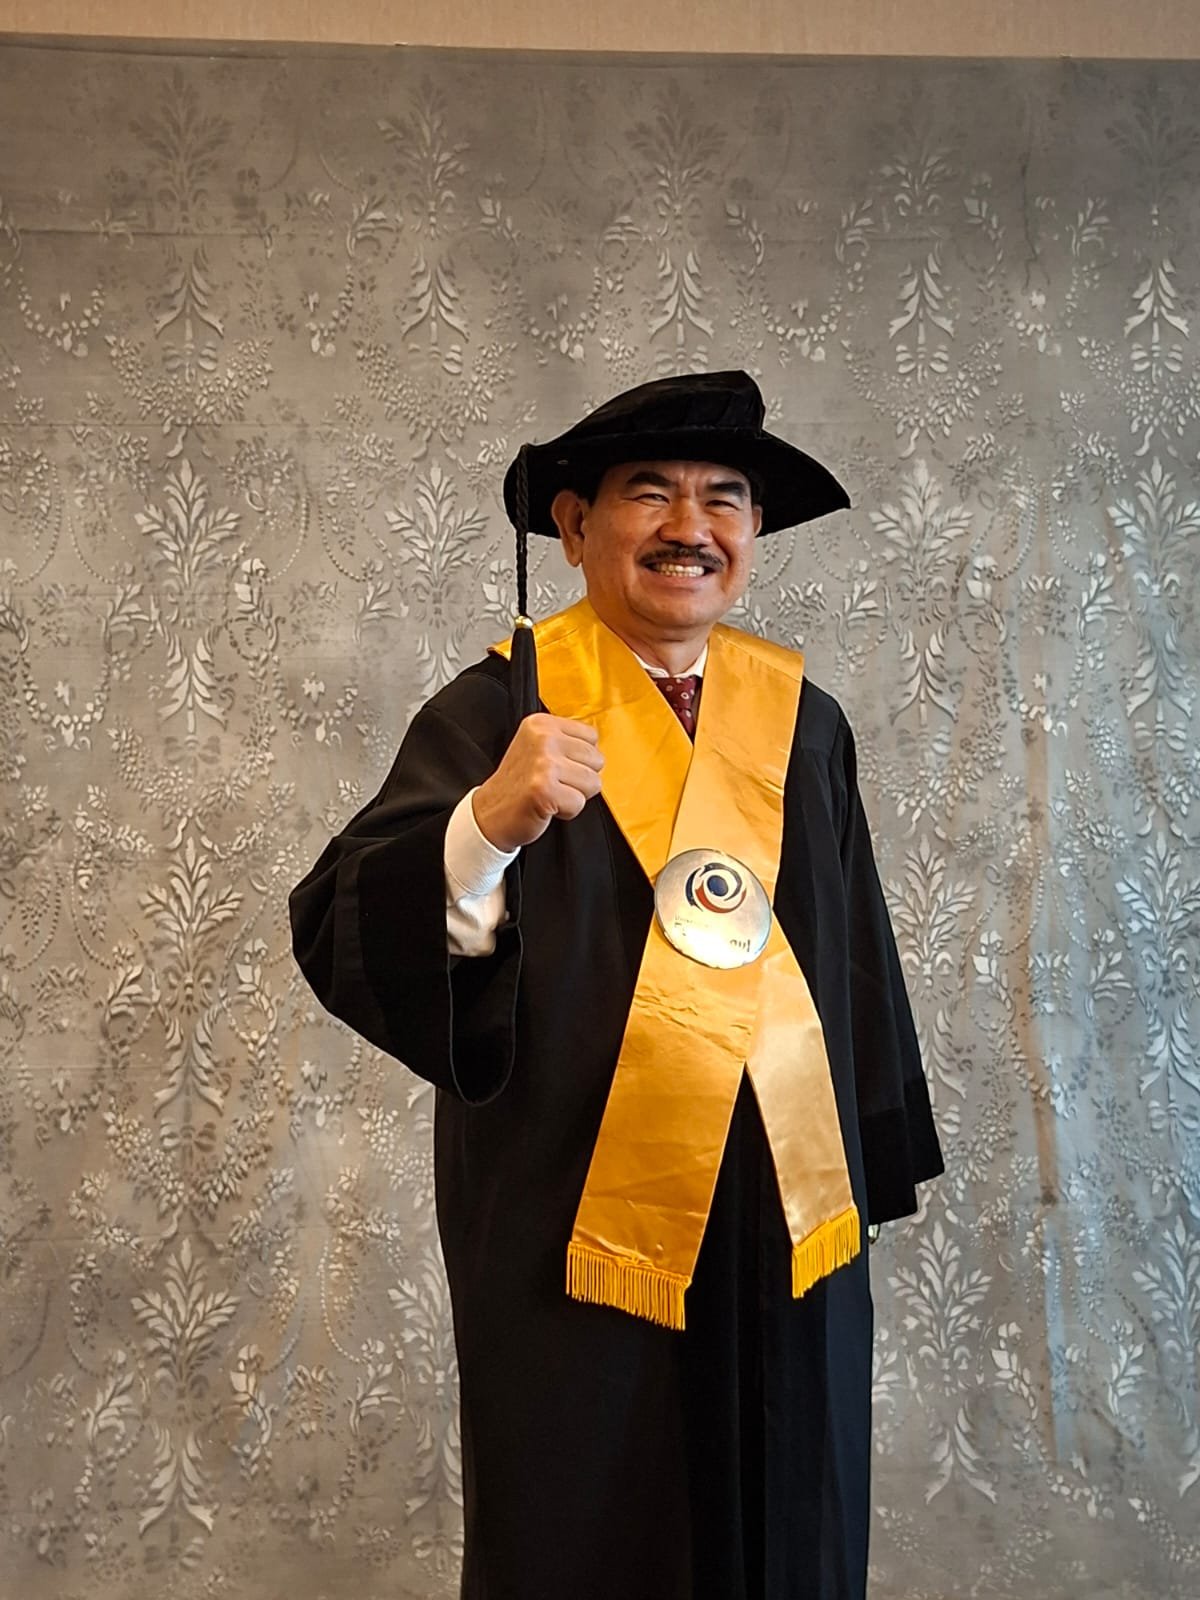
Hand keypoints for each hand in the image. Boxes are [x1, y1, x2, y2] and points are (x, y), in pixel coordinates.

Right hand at [472, 714, 602, 851]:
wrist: (490, 814)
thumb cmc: (518, 784)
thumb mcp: (537, 747)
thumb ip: (566, 740)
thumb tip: (598, 747)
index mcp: (541, 724)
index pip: (591, 736)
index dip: (579, 758)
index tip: (556, 767)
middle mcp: (543, 738)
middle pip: (596, 759)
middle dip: (580, 777)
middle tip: (553, 782)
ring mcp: (544, 763)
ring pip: (593, 782)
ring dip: (575, 795)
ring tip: (551, 793)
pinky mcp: (545, 789)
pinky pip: (579, 802)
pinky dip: (567, 811)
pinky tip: (547, 805)